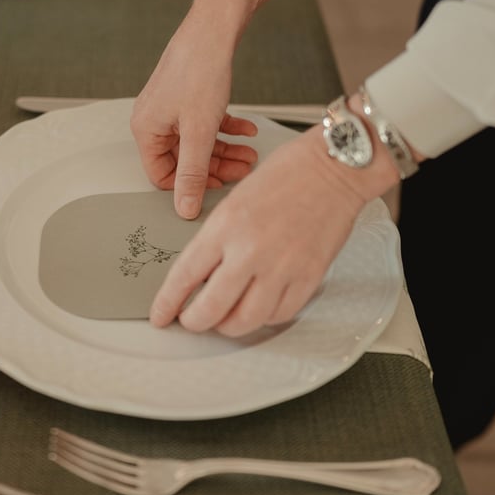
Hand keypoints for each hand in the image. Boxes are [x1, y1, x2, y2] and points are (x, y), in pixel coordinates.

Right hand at [131, 19, 257, 219]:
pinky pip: (204, 123)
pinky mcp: (187, 97)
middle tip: (242, 169)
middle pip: (183, 158)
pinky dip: (226, 129)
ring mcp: (171, 108)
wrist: (214, 29)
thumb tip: (184, 208)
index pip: (161, 174)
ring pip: (197, 142)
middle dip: (216, 166)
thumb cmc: (200, 71)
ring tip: (249, 153)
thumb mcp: (198, 132)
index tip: (216, 186)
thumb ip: (191, 173)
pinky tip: (246, 130)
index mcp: (146, 130)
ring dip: (225, 150)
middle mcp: (154, 120)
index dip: (189, 185)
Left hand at [149, 127, 372, 336]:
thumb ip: (217, 240)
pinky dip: (264, 318)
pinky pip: (279, 314)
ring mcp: (281, 267)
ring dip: (229, 326)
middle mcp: (250, 250)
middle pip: (211, 309)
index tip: (161, 314)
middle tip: (191, 321)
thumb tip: (201, 275)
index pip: (184, 277)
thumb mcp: (233, 201)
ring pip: (245, 321)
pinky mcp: (308, 277)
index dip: (168, 303)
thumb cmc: (287, 174)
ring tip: (224, 319)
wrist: (334, 167)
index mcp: (225, 227)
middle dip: (194, 322)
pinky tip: (258, 308)